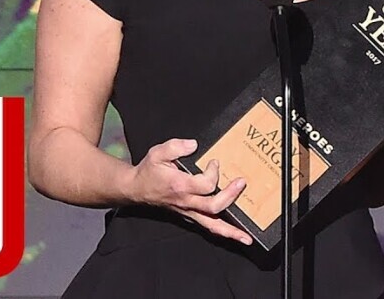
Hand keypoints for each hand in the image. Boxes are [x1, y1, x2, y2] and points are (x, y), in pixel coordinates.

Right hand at [127, 138, 253, 244]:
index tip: (214, 162)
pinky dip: (222, 232)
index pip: (206, 184)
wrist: (136, 189)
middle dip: (231, 195)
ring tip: (247, 237)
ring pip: (212, 225)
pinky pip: (208, 226)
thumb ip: (176, 146)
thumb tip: (194, 145)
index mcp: (180, 186)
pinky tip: (235, 235)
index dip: (214, 171)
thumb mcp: (158, 153)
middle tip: (241, 183)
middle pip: (214, 206)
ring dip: (231, 232)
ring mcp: (189, 212)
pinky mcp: (190, 215)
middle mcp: (186, 202)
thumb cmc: (148, 171)